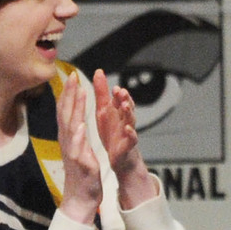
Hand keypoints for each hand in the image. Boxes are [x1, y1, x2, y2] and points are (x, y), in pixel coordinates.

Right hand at [55, 69, 101, 223]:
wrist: (79, 199)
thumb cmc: (80, 174)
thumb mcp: (78, 149)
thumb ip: (75, 134)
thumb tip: (74, 118)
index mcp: (69, 138)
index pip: (66, 112)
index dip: (68, 94)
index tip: (72, 76)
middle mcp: (67, 142)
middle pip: (66, 114)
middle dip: (70, 94)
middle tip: (73, 76)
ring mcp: (72, 152)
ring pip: (71, 126)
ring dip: (75, 108)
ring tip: (80, 92)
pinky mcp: (79, 164)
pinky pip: (77, 148)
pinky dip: (78, 136)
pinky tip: (81, 125)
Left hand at [90, 68, 158, 206]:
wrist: (120, 157)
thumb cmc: (112, 132)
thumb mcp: (104, 111)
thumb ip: (102, 93)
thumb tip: (98, 71)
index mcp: (118, 112)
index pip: (120, 99)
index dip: (118, 93)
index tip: (114, 88)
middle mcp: (125, 119)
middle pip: (127, 107)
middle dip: (125, 99)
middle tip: (121, 92)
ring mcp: (128, 132)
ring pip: (131, 120)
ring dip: (129, 112)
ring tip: (126, 106)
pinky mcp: (129, 145)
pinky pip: (132, 138)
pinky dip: (130, 133)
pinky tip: (127, 128)